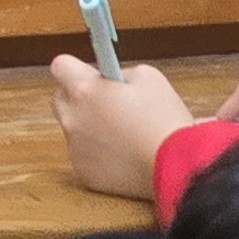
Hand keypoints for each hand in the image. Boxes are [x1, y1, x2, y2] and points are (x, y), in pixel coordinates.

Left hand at [50, 55, 193, 200]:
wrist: (178, 166)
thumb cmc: (165, 119)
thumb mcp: (149, 77)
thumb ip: (120, 72)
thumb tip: (110, 79)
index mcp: (83, 90)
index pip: (60, 66)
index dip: (77, 69)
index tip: (94, 77)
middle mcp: (71, 117)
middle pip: (62, 98)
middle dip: (81, 98)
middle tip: (110, 105)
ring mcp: (74, 147)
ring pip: (73, 128)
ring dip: (89, 127)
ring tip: (124, 135)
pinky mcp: (83, 172)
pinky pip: (84, 155)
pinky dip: (98, 154)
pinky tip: (125, 156)